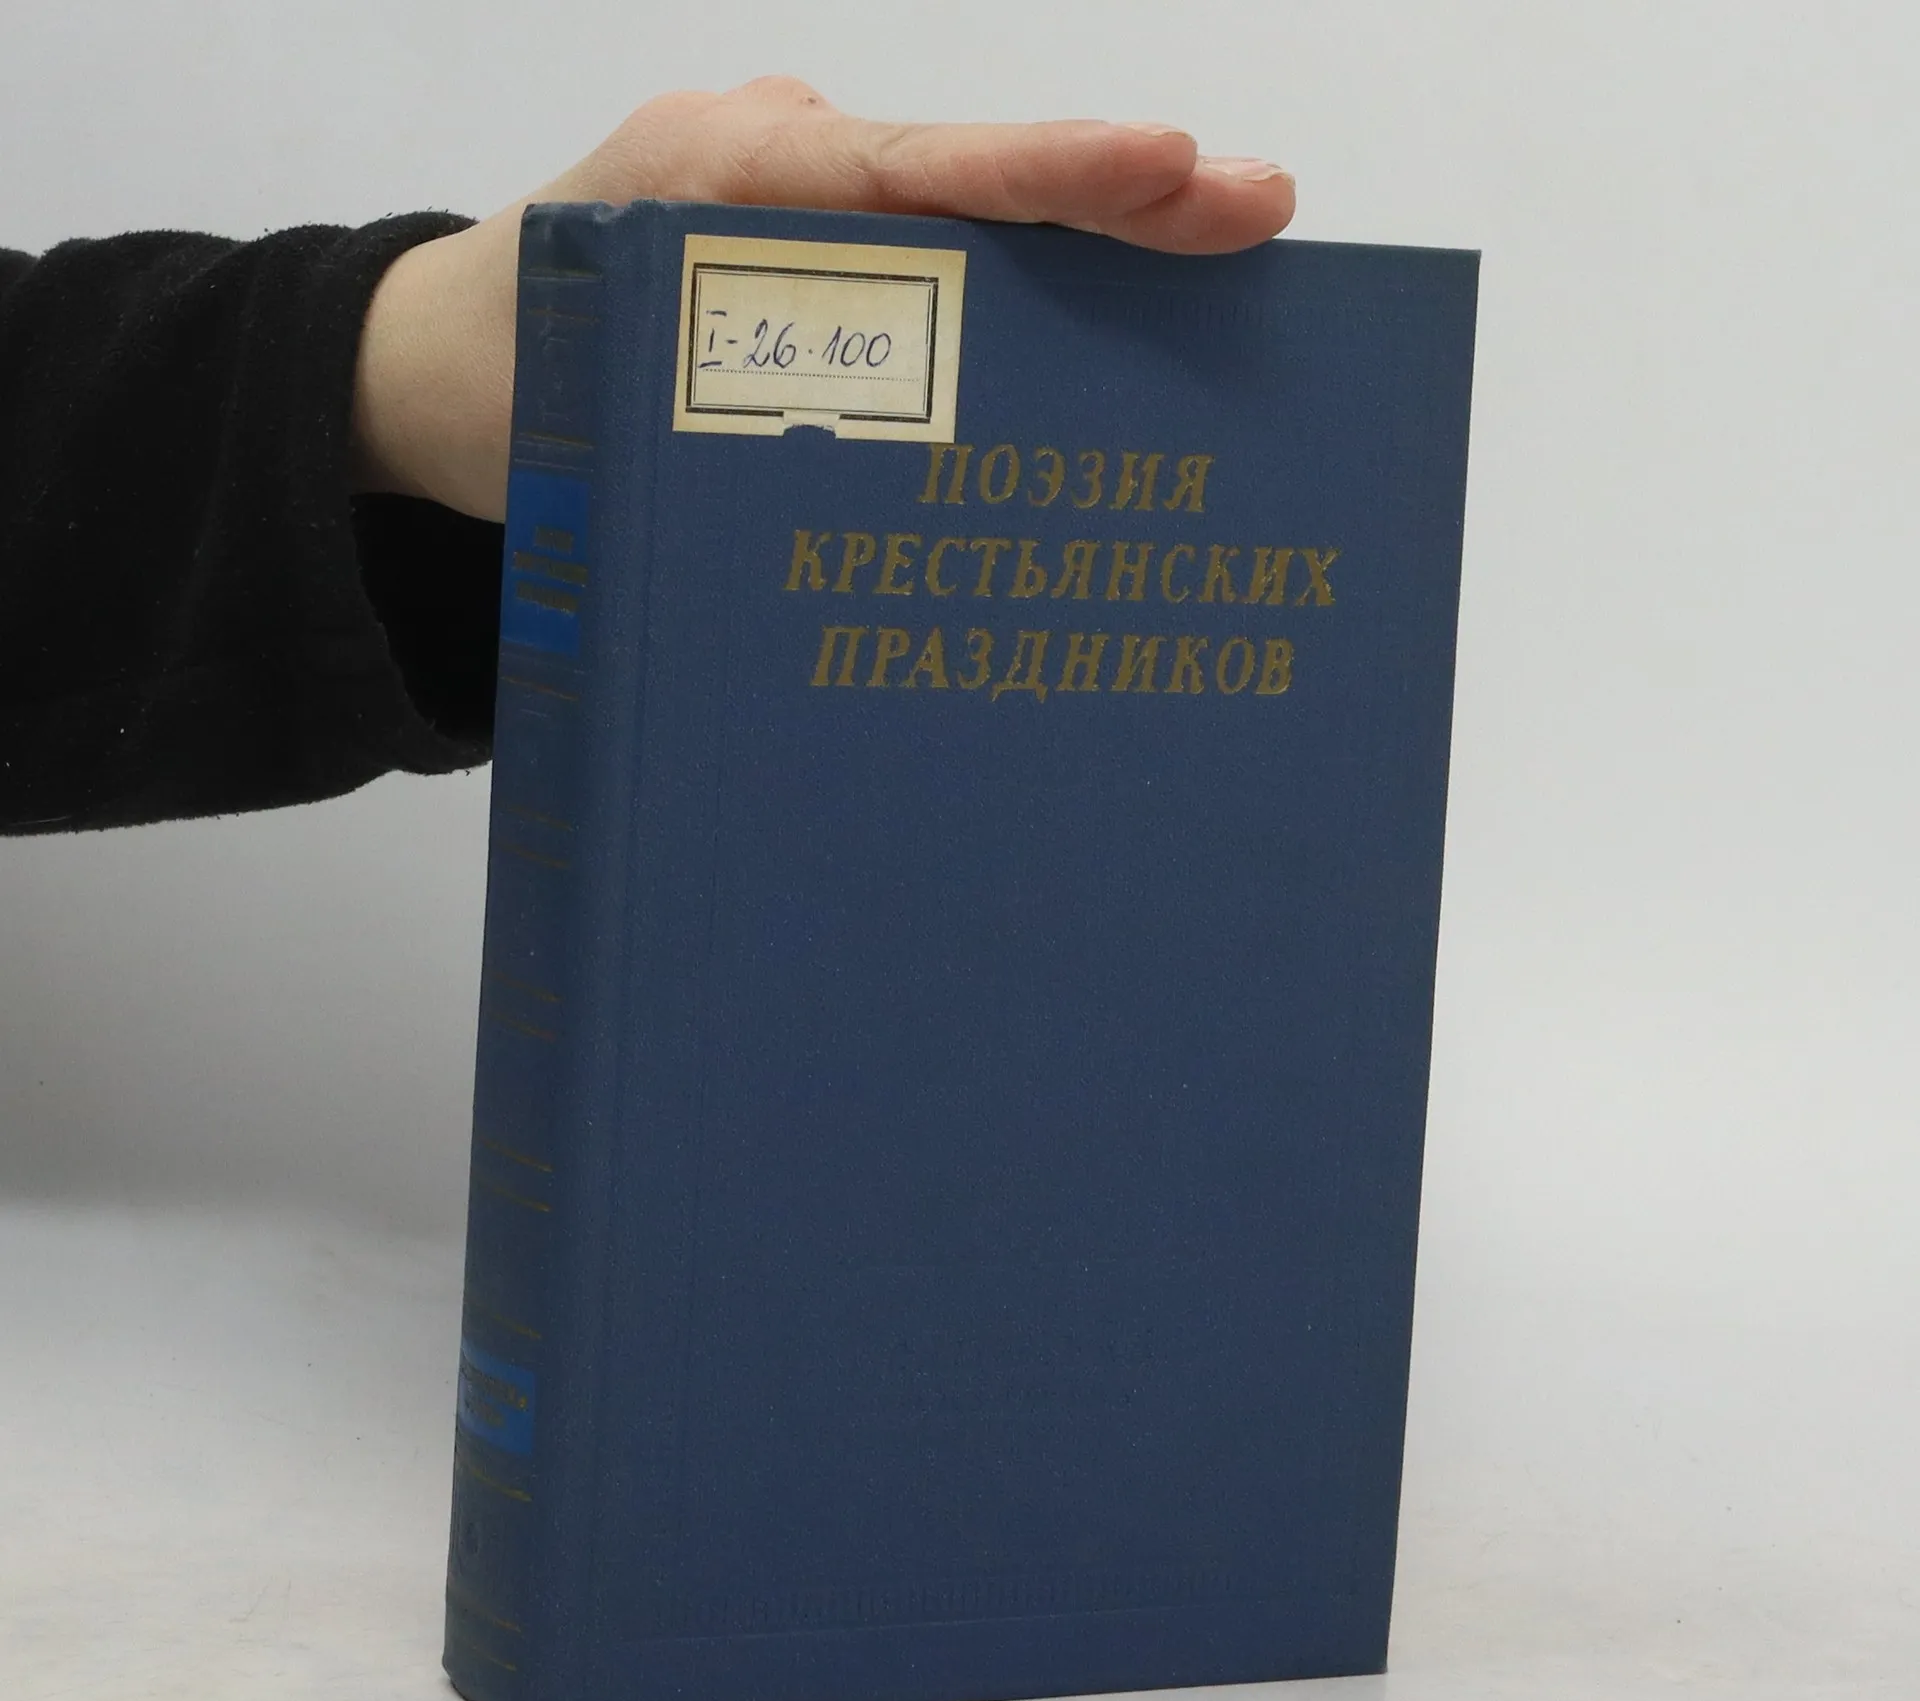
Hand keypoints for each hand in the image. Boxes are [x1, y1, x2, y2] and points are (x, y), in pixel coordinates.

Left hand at [351, 77, 1295, 520]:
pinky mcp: (823, 281)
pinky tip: (1118, 347)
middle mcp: (789, 173)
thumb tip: (866, 500)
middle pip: (978, 183)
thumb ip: (702, 406)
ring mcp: (813, 219)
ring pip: (974, 234)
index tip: (1172, 173)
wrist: (442, 372)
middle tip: (1256, 210)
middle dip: (1118, 193)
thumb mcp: (589, 397)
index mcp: (728, 175)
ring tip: (1224, 265)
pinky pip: (941, 286)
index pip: (914, 168)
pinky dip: (1029, 307)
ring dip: (1095, 253)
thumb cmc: (511, 378)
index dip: (1048, 173)